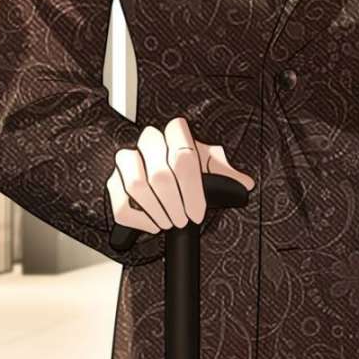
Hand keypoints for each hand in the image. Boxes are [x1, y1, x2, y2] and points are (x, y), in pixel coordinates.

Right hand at [107, 119, 253, 238]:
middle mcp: (150, 141)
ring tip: (169, 223)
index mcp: (176, 133)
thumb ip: (225, 172)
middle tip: (184, 219)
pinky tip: (152, 224)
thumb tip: (244, 183)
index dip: (192, 189)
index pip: (183, 156)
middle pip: (160, 174)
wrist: (159, 166)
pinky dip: (138, 219)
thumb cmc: (186, 166)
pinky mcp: (114, 180)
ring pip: (137, 185)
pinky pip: (121, 203)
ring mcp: (128, 159)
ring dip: (157, 210)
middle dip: (175, 204)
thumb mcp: (208, 164)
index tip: (197, 211)